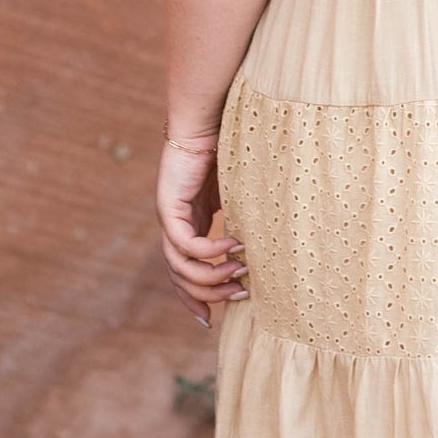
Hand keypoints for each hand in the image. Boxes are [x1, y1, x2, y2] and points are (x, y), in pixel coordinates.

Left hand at [155, 135, 247, 325]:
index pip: (186, 272)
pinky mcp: (168, 206)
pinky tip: (233, 246)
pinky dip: (209, 251)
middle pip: (181, 277)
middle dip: (209, 294)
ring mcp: (170, 217)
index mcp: (192, 223)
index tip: (214, 319)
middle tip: (239, 295)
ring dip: (211, 276)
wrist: (209, 118)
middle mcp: (176, 225)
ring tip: (240, 271)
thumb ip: (246, 220)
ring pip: (180, 267)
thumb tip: (269, 247)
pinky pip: (185, 243)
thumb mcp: (242, 196)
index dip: (197, 298)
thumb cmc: (231, 149)